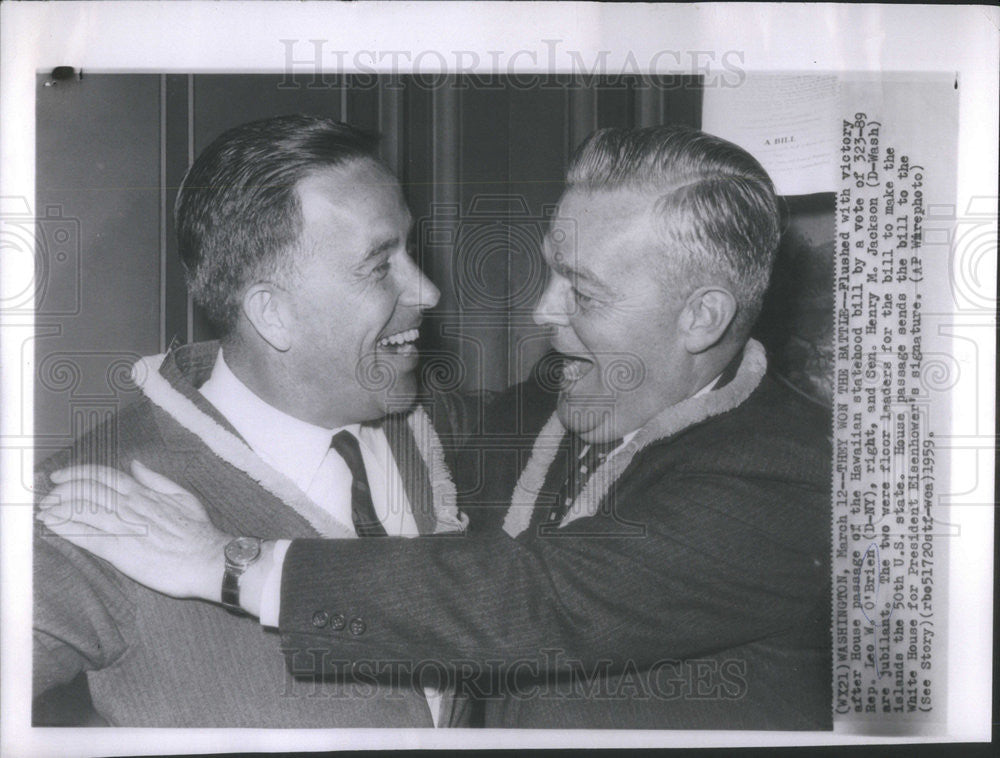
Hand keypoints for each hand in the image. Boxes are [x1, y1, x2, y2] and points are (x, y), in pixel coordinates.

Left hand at [36, 461, 231, 602]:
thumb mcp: (183, 496)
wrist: (207, 560)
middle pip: (87, 491)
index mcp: (144, 493)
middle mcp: (130, 507)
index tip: (61, 476)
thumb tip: (135, 465)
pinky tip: (53, 528)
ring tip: (45, 511)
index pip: (103, 476)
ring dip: (59, 509)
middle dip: (62, 491)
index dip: (78, 473)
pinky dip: (67, 530)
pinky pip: (87, 537)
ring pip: (83, 511)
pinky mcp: (120, 551)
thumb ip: (156, 479)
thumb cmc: (198, 531)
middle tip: (48, 496)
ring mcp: (124, 528)